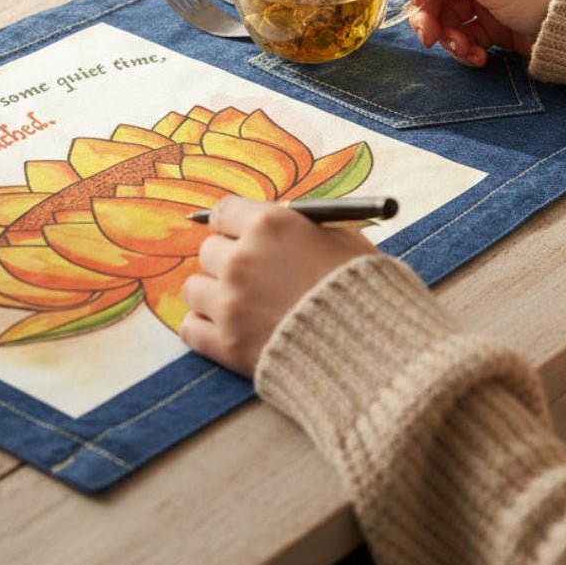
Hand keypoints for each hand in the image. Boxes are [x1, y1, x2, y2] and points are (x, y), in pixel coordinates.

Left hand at [180, 196, 377, 376]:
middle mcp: (242, 259)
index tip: (238, 236)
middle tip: (252, 277)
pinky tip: (229, 330)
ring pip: (194, 288)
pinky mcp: (226, 345)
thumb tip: (274, 227)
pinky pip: (190, 328)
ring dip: (214, 295)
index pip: (223, 212)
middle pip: (208, 250)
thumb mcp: (341, 239)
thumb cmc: (366, 291)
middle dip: (228, 261)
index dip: (233, 225)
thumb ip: (299, 228)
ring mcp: (230, 303)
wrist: (374, 352)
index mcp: (270, 225)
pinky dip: (206, 329)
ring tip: (242, 307)